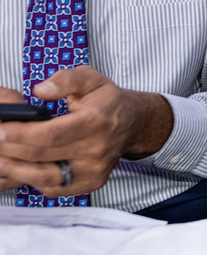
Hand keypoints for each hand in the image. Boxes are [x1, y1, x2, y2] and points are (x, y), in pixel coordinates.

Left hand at [0, 67, 171, 195]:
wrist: (133, 123)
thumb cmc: (107, 101)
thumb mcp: (91, 78)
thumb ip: (66, 80)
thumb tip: (40, 91)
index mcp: (95, 121)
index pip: (52, 133)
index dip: (23, 134)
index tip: (1, 130)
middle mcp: (96, 148)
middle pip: (44, 156)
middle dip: (12, 151)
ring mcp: (94, 169)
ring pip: (47, 177)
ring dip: (17, 170)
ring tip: (0, 160)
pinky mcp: (91, 182)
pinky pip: (56, 188)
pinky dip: (34, 181)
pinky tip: (22, 170)